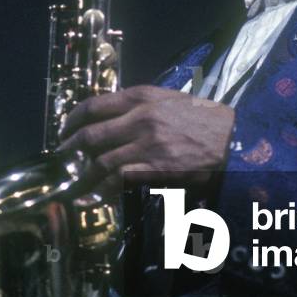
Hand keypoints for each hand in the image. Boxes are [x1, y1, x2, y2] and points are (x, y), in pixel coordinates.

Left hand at [57, 85, 235, 194]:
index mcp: (142, 97)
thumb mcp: (169, 99)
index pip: (94, 106)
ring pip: (101, 162)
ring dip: (83, 177)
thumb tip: (109, 119)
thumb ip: (139, 105)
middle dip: (70, 150)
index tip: (64, 130)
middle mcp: (140, 118)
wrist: (235, 139)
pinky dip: (102, 192)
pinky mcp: (156, 169)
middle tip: (62, 159)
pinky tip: (94, 198)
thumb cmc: (203, 118)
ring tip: (75, 185)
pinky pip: (119, 182)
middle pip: (91, 136)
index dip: (72, 120)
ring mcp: (147, 145)